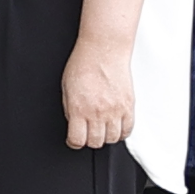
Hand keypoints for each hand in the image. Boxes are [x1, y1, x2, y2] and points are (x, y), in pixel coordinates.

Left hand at [58, 34, 132, 152]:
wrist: (103, 50)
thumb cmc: (83, 64)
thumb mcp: (66, 88)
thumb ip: (70, 109)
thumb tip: (73, 124)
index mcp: (78, 108)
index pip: (77, 140)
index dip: (73, 142)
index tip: (74, 140)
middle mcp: (97, 112)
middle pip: (96, 142)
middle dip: (89, 141)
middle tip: (87, 134)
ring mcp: (115, 110)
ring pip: (112, 139)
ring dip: (105, 137)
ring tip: (101, 129)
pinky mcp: (128, 106)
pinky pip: (127, 130)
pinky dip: (121, 133)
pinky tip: (115, 127)